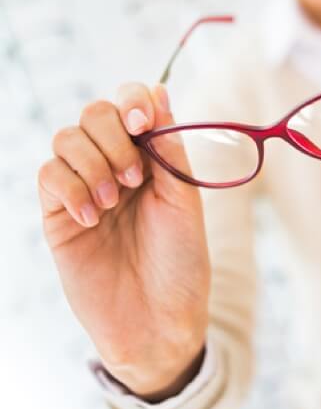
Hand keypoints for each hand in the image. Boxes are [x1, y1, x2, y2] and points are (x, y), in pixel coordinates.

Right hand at [37, 83, 210, 395]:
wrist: (157, 318)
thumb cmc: (181, 259)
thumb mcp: (185, 197)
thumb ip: (169, 147)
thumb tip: (160, 90)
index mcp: (152, 156)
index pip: (132, 102)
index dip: (133, 99)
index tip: (143, 121)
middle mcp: (117, 164)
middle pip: (95, 112)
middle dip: (114, 137)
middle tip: (135, 179)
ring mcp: (85, 186)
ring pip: (67, 137)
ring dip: (92, 162)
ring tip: (113, 201)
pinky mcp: (59, 213)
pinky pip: (48, 175)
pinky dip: (70, 188)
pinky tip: (92, 218)